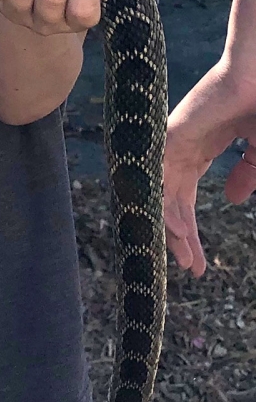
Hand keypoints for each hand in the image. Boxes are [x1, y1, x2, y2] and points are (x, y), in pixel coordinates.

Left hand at [164, 64, 255, 276]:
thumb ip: (247, 175)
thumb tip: (231, 202)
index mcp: (198, 150)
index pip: (183, 199)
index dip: (188, 231)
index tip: (197, 263)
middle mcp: (179, 147)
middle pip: (168, 202)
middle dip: (178, 237)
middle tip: (189, 267)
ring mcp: (171, 141)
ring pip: (157, 192)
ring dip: (168, 226)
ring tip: (182, 256)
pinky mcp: (168, 134)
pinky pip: (156, 174)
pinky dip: (161, 202)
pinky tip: (174, 228)